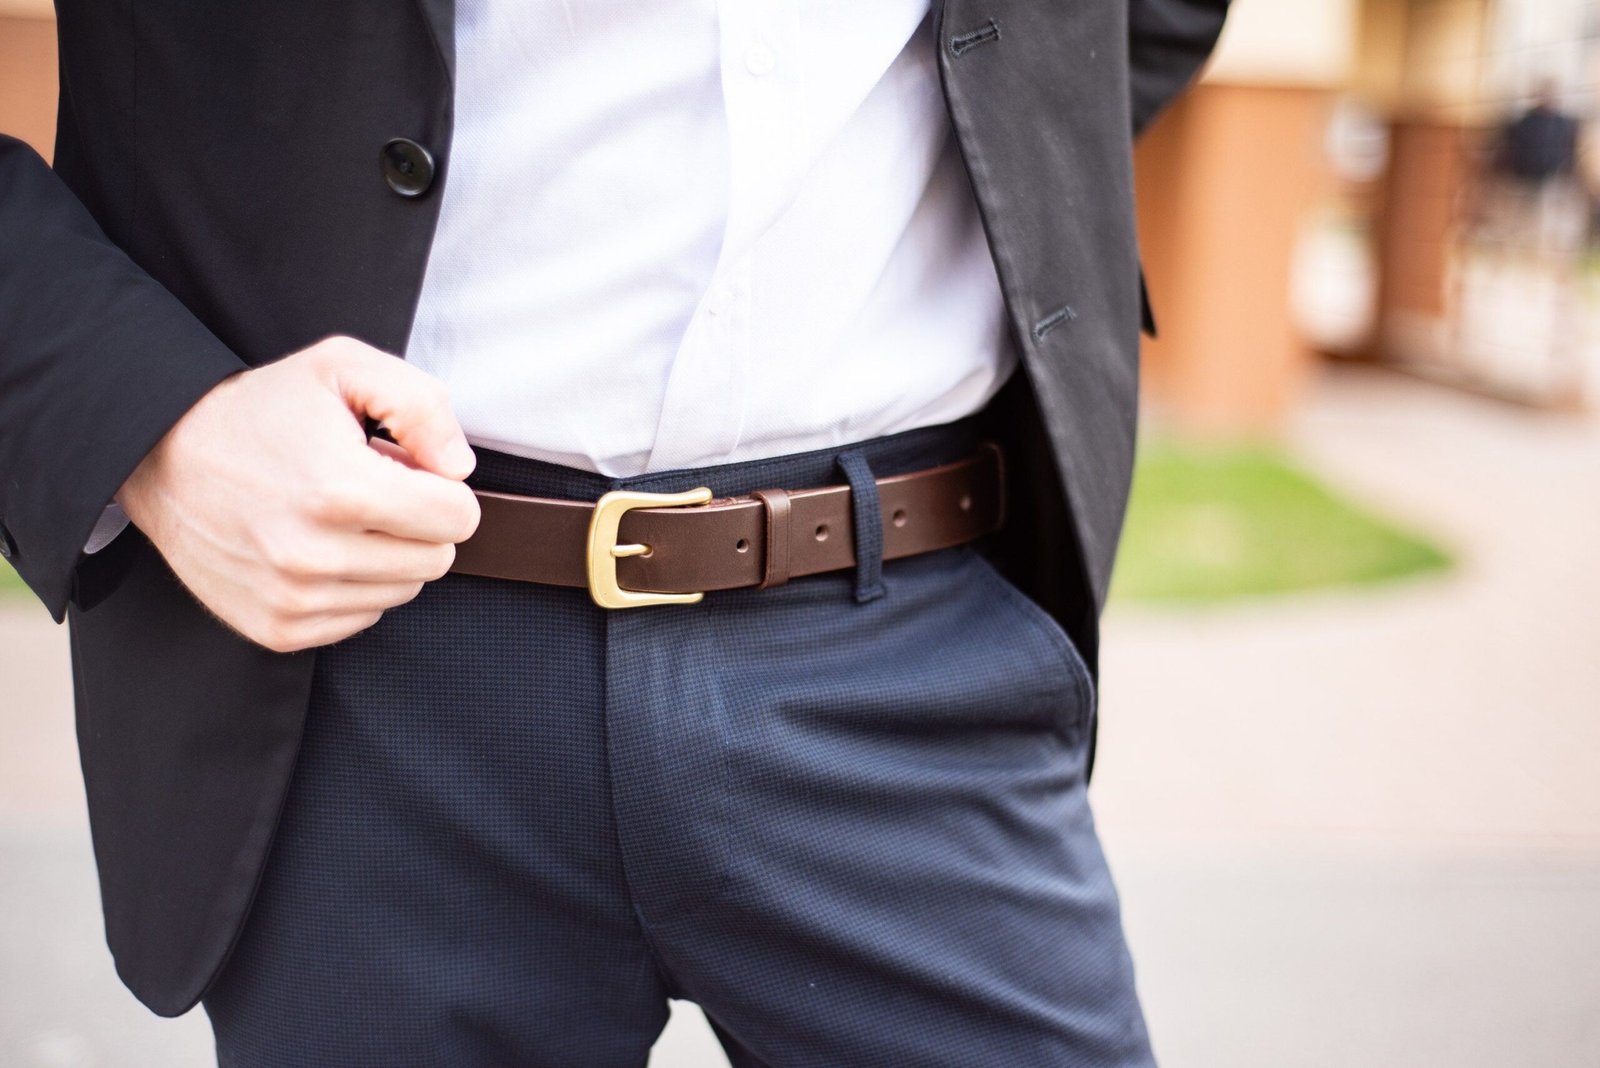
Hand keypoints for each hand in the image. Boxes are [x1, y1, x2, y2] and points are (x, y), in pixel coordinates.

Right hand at [116, 335, 480, 651]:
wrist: (161, 454)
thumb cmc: (262, 408)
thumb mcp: (343, 367)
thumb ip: (422, 405)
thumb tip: (458, 470)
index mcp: (342, 491)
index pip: (459, 518)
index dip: (441, 487)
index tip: (404, 467)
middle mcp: (315, 556)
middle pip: (437, 559)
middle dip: (418, 521)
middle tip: (370, 487)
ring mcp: (293, 600)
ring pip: (403, 591)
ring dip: (387, 554)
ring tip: (337, 513)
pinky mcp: (276, 629)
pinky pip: (362, 617)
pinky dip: (353, 585)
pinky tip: (317, 546)